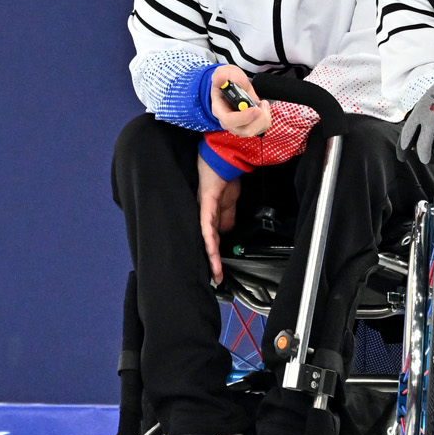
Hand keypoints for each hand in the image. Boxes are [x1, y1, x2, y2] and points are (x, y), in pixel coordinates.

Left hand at [197, 156, 241, 283]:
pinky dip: (210, 240)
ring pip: (206, 238)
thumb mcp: (229, 198)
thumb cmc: (224, 173)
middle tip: (216, 279)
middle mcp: (204, 214)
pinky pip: (207, 225)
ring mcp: (204, 209)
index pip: (211, 239)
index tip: (218, 270)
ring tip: (215, 273)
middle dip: (212, 262)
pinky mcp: (206, 204)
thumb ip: (227, 214)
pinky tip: (212, 252)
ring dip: (211, 256)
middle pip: (207, 242)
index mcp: (210, 213)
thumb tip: (227, 230)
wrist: (222, 156)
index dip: (214, 254)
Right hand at [210, 64, 270, 137]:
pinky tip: (263, 107)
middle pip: (243, 130)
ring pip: (253, 131)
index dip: (244, 117)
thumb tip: (220, 79)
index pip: (229, 121)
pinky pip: (260, 129)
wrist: (235, 83)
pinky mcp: (248, 126)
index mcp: (219, 109)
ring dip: (264, 118)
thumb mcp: (224, 72)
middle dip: (258, 120)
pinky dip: (266, 119)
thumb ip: (222, 75)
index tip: (256, 109)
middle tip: (263, 104)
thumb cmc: (228, 79)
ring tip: (263, 103)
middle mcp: (228, 121)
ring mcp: (238, 126)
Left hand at [399, 70, 433, 165]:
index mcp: (420, 113)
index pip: (406, 136)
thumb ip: (423, 112)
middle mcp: (430, 123)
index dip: (403, 149)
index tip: (403, 157)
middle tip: (429, 160)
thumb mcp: (429, 97)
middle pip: (423, 151)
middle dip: (425, 159)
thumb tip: (420, 126)